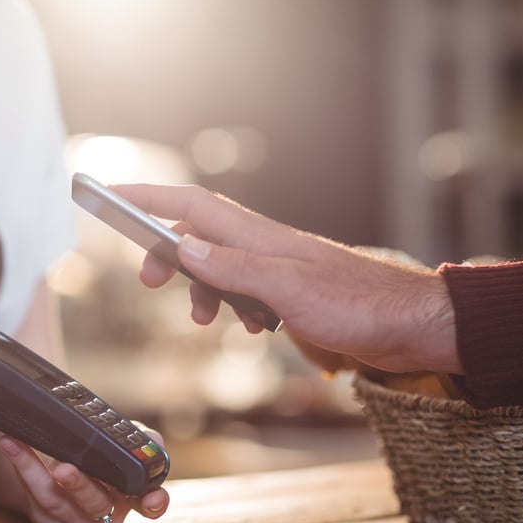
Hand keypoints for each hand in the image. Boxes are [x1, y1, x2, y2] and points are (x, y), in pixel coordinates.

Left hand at [0, 427, 169, 522]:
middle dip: (78, 484)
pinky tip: (11, 446)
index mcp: (133, 497)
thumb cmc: (103, 452)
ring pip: (56, 501)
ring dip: (34, 471)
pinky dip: (20, 468)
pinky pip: (33, 497)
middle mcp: (107, 515)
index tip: (152, 498)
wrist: (67, 457)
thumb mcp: (125, 441)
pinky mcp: (48, 519)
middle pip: (95, 503)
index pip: (150, 505)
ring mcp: (76, 521)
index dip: (153, 503)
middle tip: (63, 467)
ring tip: (16, 445)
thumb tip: (147, 442)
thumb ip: (143, 441)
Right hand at [111, 183, 461, 375]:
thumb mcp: (288, 289)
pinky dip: (231, 308)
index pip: (191, 205)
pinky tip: (246, 328)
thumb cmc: (359, 303)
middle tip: (149, 280)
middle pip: (196, 234)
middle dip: (166, 253)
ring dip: (198, 288)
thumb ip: (234, 268)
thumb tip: (183, 246)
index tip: (111, 194)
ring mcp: (276, 269)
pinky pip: (243, 292)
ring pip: (217, 266)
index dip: (148, 197)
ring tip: (196, 317)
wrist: (410, 327)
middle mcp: (263, 247)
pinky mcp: (290, 294)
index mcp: (258, 237)